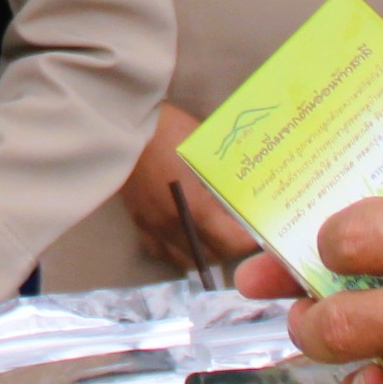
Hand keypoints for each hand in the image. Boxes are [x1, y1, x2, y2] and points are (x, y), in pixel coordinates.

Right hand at [112, 108, 255, 270]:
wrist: (124, 123)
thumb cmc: (170, 131)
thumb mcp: (206, 151)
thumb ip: (225, 176)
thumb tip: (247, 190)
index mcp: (194, 208)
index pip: (230, 243)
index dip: (248, 242)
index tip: (258, 231)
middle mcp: (173, 225)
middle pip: (209, 257)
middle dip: (228, 249)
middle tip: (238, 231)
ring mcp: (152, 226)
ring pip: (184, 259)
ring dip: (202, 253)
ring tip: (213, 236)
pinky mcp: (138, 220)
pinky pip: (160, 250)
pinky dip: (176, 249)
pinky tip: (183, 233)